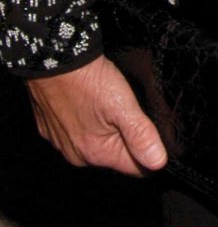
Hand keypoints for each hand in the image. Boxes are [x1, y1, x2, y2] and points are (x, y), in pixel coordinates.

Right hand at [27, 55, 167, 175]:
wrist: (53, 58)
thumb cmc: (87, 79)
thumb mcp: (123, 104)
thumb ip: (141, 134)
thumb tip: (158, 162)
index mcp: (96, 153)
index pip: (136, 168)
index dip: (151, 152)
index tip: (155, 131)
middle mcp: (76, 154)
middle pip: (116, 154)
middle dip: (128, 138)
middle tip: (131, 109)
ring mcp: (62, 141)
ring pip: (97, 141)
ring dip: (108, 128)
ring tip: (112, 102)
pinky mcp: (51, 127)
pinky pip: (78, 130)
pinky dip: (87, 119)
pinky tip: (92, 101)